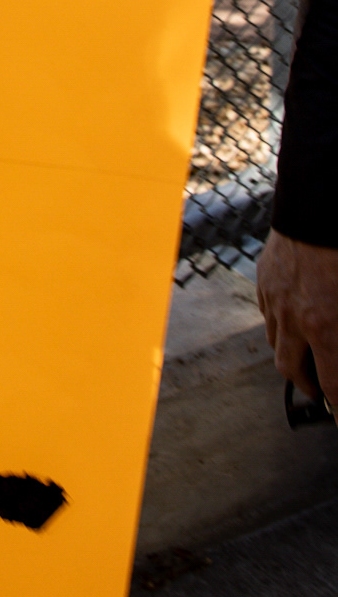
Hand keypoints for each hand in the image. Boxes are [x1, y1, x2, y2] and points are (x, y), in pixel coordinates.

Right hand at [257, 230, 337, 403]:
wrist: (320, 206)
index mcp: (326, 329)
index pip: (332, 385)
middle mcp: (295, 319)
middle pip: (291, 371)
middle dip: (307, 387)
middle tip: (320, 391)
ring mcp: (275, 298)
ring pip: (274, 341)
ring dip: (290, 354)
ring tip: (306, 355)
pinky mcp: (265, 277)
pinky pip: (267, 311)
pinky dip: (279, 323)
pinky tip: (293, 317)